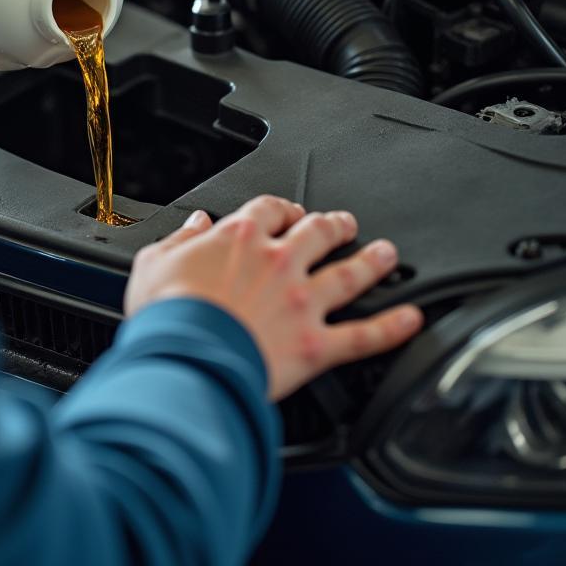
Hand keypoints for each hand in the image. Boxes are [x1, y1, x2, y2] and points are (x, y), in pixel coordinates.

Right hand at [123, 195, 423, 400]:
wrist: (184, 358)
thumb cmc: (165, 315)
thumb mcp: (154, 261)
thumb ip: (179, 239)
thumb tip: (196, 223)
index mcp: (240, 238)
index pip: (270, 208)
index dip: (282, 208)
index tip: (286, 212)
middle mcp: (278, 263)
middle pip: (318, 232)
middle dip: (334, 225)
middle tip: (344, 223)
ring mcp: (302, 302)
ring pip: (349, 274)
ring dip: (372, 261)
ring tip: (387, 254)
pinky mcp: (315, 345)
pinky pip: (363, 335)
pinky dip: (392, 328)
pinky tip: (411, 319)